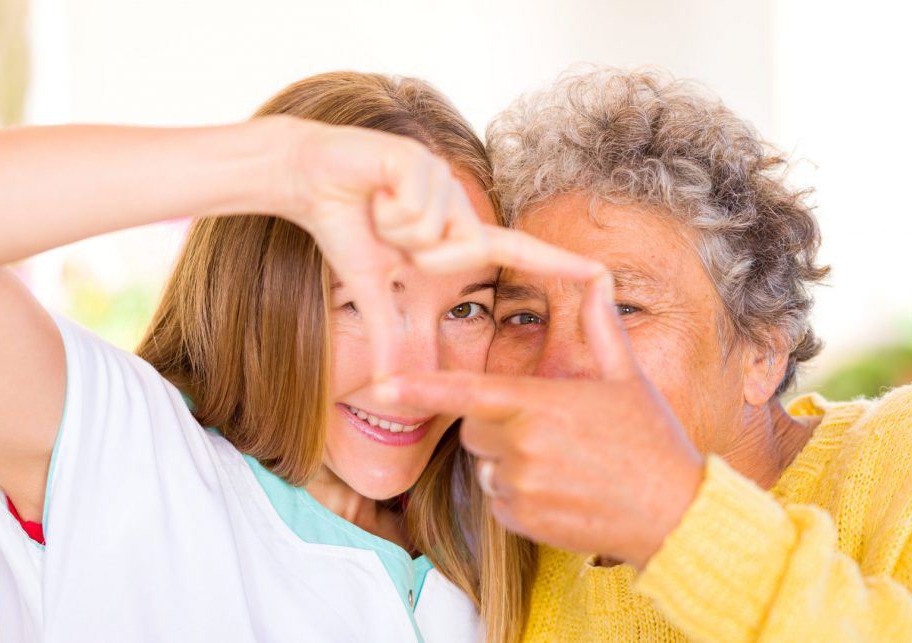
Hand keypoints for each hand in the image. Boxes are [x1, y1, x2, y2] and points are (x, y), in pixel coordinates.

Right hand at [277, 118, 603, 377]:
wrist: (309, 178)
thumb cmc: (347, 229)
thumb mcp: (375, 290)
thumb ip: (390, 336)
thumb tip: (388, 388)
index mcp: (459, 233)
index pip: (518, 253)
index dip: (559, 264)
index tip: (601, 273)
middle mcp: (462, 205)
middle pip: (469, 252)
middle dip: (420, 255)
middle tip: (389, 233)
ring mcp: (447, 180)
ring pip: (438, 230)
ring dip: (395, 228)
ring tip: (378, 206)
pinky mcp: (424, 159)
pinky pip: (416, 205)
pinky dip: (384, 206)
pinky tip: (372, 187)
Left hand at [377, 274, 705, 567]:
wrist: (675, 513)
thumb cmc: (652, 439)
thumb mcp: (628, 376)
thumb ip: (600, 326)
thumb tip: (597, 276)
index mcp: (542, 404)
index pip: (468, 392)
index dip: (422, 387)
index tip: (383, 385)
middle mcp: (524, 446)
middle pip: (474, 429)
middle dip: (498, 427)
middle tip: (551, 432)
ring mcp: (522, 487)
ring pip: (485, 466)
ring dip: (508, 463)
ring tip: (562, 465)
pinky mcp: (522, 521)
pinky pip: (497, 500)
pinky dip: (517, 496)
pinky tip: (560, 492)